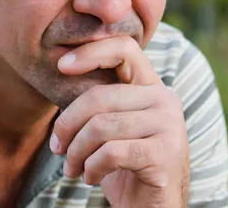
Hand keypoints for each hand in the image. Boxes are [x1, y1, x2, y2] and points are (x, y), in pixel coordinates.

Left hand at [49, 35, 189, 207]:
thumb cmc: (127, 166)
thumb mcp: (113, 128)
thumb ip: (100, 102)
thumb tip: (62, 71)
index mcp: (152, 87)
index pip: (125, 49)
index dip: (91, 52)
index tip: (61, 67)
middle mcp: (165, 100)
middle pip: (100, 96)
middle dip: (67, 125)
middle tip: (58, 149)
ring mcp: (169, 125)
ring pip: (100, 126)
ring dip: (76, 152)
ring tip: (73, 168)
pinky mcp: (164, 152)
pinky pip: (110, 152)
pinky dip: (91, 168)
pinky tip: (91, 177)